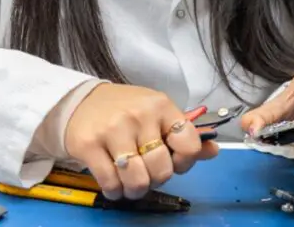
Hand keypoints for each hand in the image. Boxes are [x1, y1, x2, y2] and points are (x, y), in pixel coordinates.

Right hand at [64, 83, 218, 199]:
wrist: (80, 102)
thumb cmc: (125, 110)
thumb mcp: (157, 114)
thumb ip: (185, 134)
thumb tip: (213, 150)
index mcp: (161, 106)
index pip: (189, 143)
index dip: (184, 162)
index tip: (173, 162)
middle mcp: (139, 115)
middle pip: (162, 168)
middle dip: (157, 179)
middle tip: (147, 174)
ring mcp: (113, 129)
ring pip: (137, 179)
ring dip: (136, 190)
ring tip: (131, 183)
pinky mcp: (89, 144)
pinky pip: (110, 182)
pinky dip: (115, 191)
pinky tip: (114, 184)